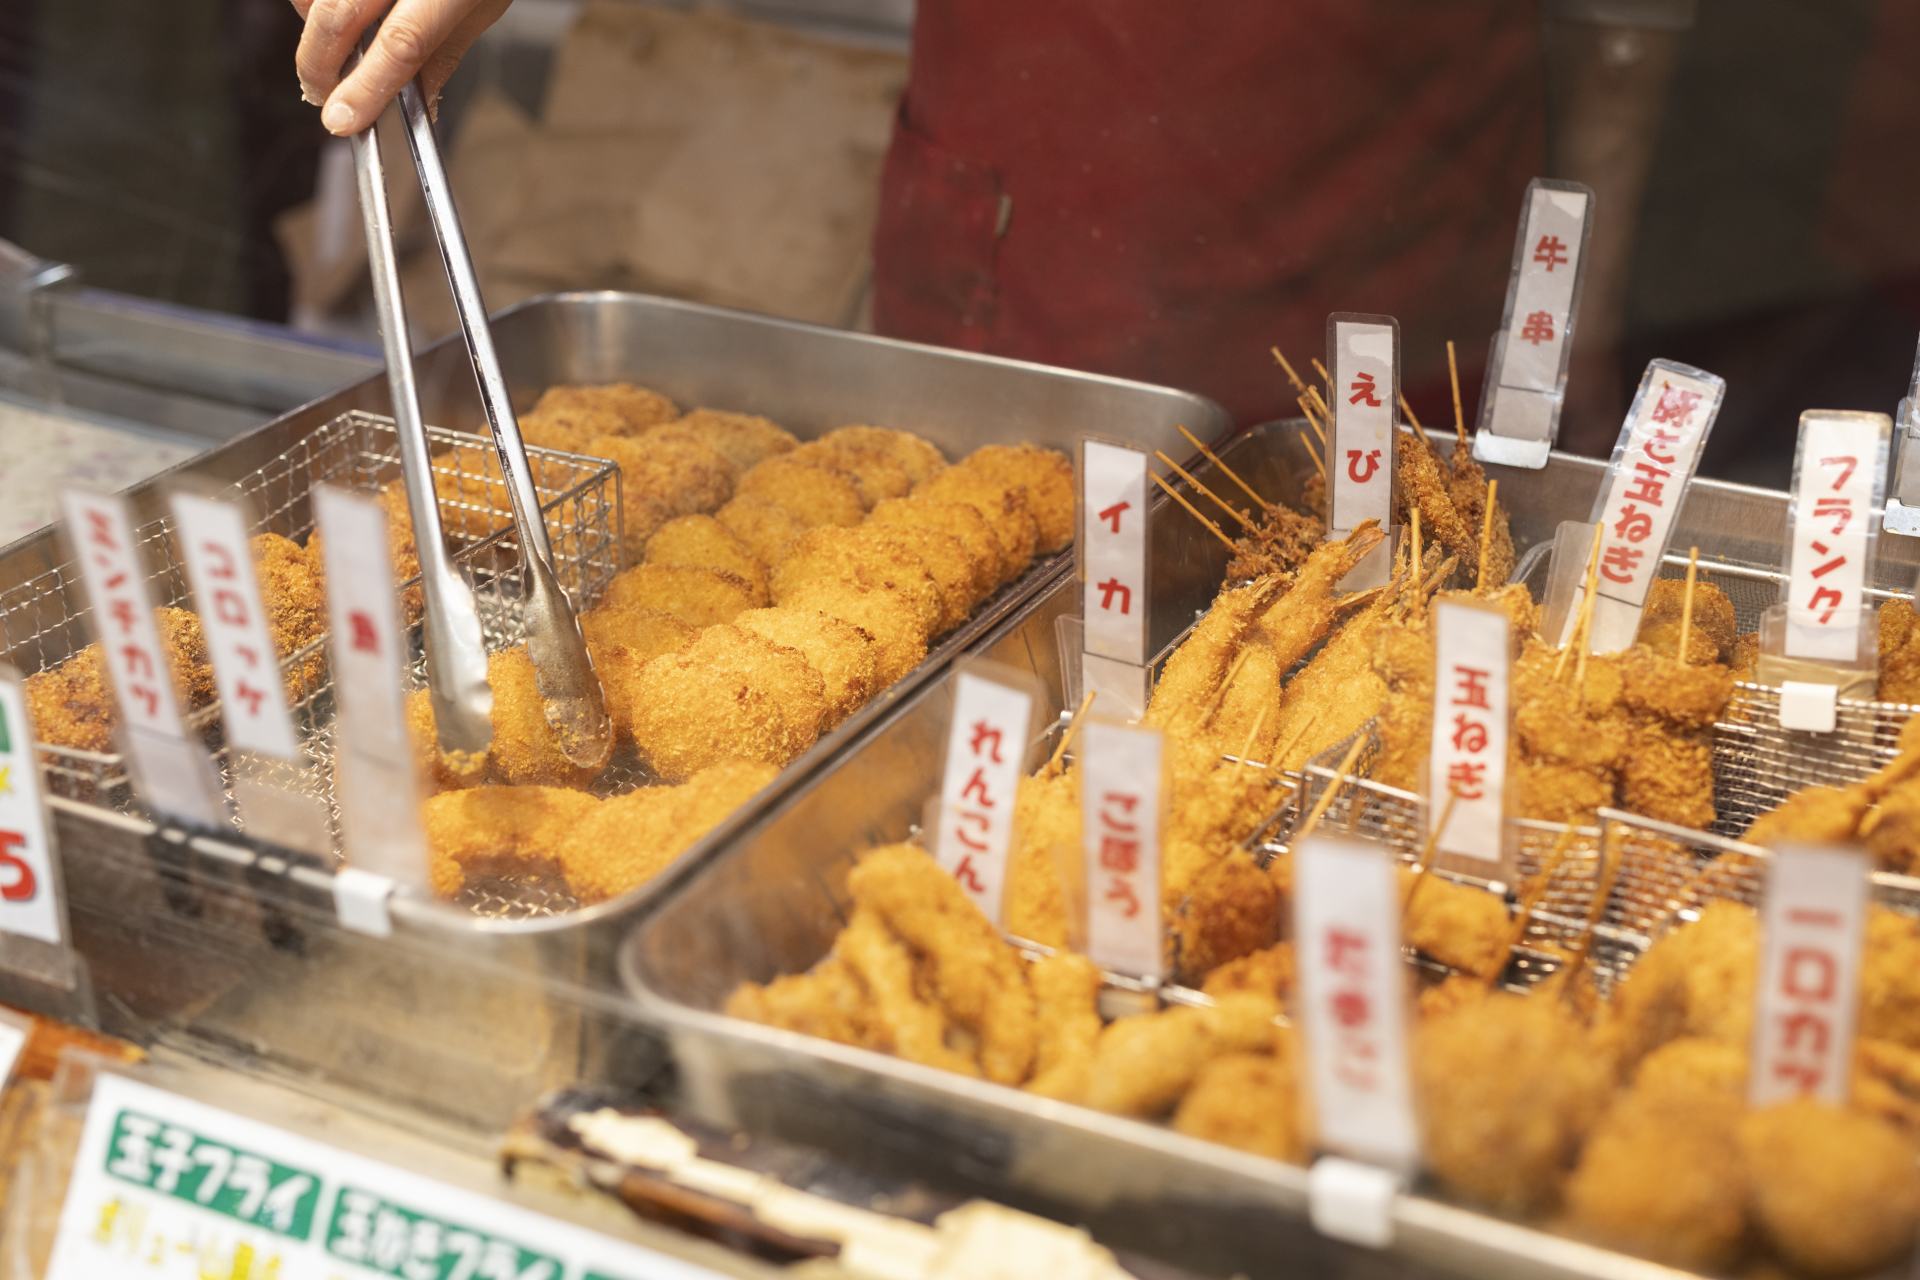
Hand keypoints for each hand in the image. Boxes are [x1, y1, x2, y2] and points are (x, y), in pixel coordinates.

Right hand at [294, 0, 512, 135]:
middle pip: (337, 15)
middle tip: (323, 95)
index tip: (341, 120)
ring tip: (334, 44)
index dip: (367, 86)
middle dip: (319, 65)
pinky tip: (331, 11)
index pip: (403, 42)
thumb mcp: (480, 7)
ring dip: (314, 26)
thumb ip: (442, 55)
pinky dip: (312, 1)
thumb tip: (417, 107)